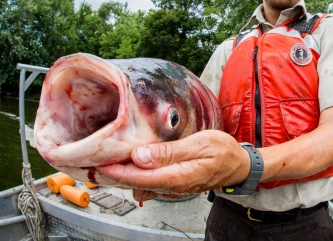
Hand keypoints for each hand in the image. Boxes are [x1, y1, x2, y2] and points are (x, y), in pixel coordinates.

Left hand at [96, 130, 249, 200]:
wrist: (238, 165)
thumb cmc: (223, 152)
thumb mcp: (200, 145)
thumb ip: (169, 152)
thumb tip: (140, 156)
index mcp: (178, 176)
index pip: (140, 177)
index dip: (118, 171)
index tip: (100, 163)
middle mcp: (172, 186)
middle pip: (136, 183)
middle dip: (114, 173)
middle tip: (94, 160)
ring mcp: (172, 187)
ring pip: (141, 184)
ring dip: (123, 174)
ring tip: (106, 159)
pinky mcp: (172, 183)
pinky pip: (149, 183)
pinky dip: (135, 175)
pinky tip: (128, 164)